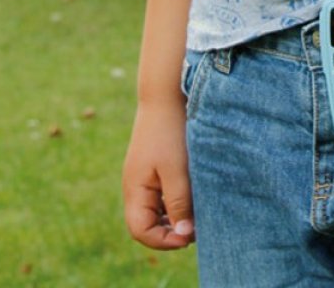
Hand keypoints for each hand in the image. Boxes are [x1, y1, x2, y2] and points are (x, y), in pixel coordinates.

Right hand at [122, 96, 195, 249]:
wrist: (166, 94)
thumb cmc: (170, 132)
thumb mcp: (176, 171)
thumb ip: (178, 203)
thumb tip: (184, 235)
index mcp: (135, 189)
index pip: (140, 231)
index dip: (164, 240)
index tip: (189, 236)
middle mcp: (135, 186)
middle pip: (147, 223)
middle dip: (171, 231)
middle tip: (197, 226)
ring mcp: (144, 176)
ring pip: (156, 209)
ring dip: (175, 215)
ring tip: (198, 211)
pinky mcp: (155, 166)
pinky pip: (162, 193)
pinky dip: (176, 199)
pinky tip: (194, 193)